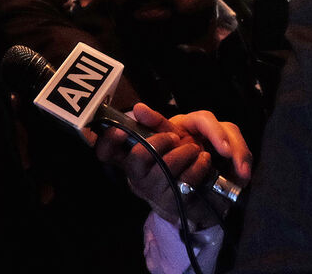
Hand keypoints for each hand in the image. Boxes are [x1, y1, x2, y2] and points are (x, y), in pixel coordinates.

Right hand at [95, 104, 250, 227]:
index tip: (120, 130)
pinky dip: (198, 166)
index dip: (107, 142)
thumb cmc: (180, 158)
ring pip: (164, 168)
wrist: (205, 191)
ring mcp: (153, 193)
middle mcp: (136, 178)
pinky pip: (184, 180)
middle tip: (175, 137)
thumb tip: (138, 108)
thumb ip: (154, 122)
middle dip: (159, 141)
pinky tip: (203, 160)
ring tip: (194, 148)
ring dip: (184, 152)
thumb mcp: (168, 136)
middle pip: (138, 157)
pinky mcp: (173, 203)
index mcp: (128, 160)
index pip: (105, 153)